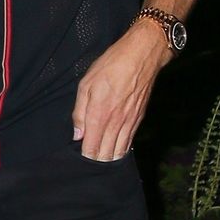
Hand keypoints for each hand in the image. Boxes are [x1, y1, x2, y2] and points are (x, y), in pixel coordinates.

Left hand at [72, 23, 169, 160]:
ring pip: (120, 150)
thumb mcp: (86, 84)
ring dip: (110, 158)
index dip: (85, 155)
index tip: (80, 158)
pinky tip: (117, 152)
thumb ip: (80, 112)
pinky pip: (129, 140)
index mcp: (99, 114)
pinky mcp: (139, 118)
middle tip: (89, 163)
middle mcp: (116, 122)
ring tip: (102, 162)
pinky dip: (122, 149)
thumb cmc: (111, 66)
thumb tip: (77, 134)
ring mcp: (130, 121)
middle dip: (97, 160)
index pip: (91, 146)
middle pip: (106, 153)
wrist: (142, 55)